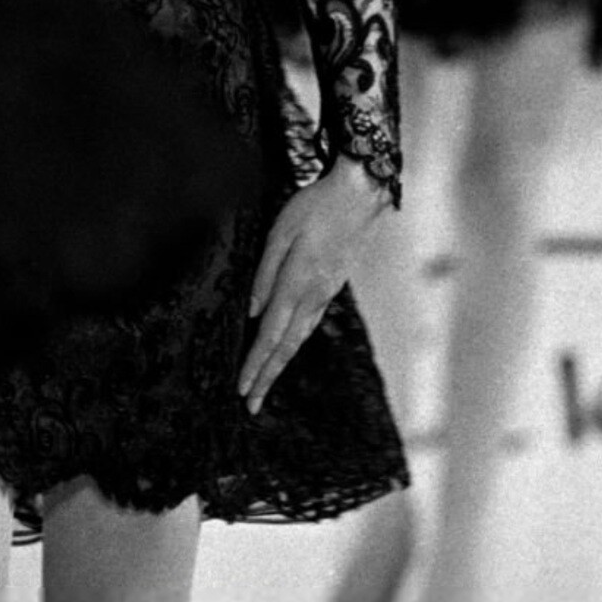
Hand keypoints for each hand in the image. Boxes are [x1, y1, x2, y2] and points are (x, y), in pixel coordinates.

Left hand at [238, 158, 387, 416]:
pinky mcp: (331, 287)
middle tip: (250, 406)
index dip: (255, 364)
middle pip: (286, 347)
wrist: (361, 195)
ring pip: (299, 339)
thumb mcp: (281, 231)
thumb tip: (252, 312)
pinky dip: (293, 345)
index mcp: (297, 283)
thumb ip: (265, 272)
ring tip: (263, 386)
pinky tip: (285, 351)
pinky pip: (309, 324)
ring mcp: (325, 294)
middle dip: (266, 378)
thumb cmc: (315, 205)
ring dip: (279, 365)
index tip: (241, 389)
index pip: (271, 334)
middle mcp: (313, 296)